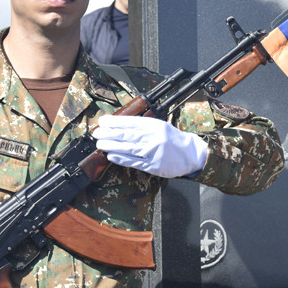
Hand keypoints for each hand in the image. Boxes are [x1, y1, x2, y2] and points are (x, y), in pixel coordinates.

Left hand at [93, 115, 208, 177]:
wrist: (191, 154)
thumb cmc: (173, 140)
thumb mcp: (160, 127)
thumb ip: (143, 126)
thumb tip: (119, 125)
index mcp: (155, 126)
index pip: (131, 122)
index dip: (115, 122)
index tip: (103, 121)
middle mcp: (154, 138)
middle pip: (128, 135)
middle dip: (110, 134)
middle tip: (97, 133)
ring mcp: (154, 152)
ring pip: (129, 148)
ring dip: (112, 146)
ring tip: (100, 144)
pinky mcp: (154, 166)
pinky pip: (135, 162)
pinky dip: (122, 159)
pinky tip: (112, 156)